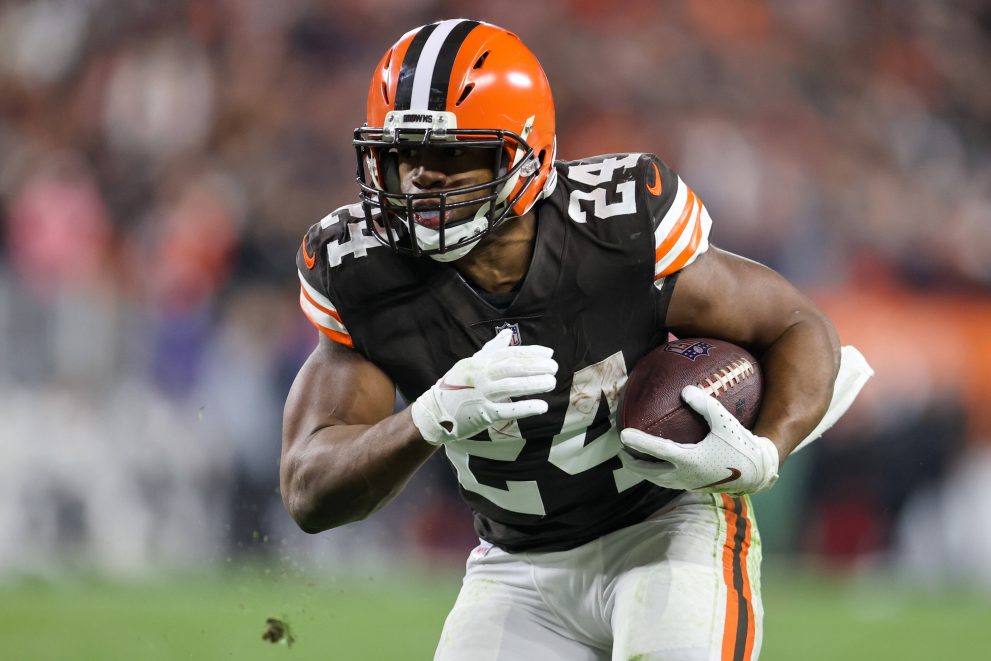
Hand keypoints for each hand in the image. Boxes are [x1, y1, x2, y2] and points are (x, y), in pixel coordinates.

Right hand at [411, 329, 557, 444]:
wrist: (434, 411)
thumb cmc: (456, 386)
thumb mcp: (471, 364)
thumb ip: (491, 350)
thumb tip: (507, 334)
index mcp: (480, 362)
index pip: (510, 354)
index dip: (531, 353)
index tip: (549, 353)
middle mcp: (481, 375)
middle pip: (513, 368)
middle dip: (536, 366)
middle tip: (554, 367)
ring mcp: (482, 394)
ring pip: (512, 386)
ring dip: (534, 384)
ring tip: (551, 382)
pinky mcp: (483, 414)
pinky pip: (508, 410)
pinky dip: (525, 408)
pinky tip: (541, 406)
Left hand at [619, 385, 779, 493]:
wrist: (756, 472)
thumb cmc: (741, 445)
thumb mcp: (725, 422)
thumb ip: (705, 405)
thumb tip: (684, 389)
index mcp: (691, 460)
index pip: (658, 450)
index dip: (639, 442)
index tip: (622, 434)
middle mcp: (685, 475)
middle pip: (649, 472)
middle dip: (632, 463)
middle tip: (620, 451)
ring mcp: (688, 483)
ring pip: (657, 480)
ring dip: (642, 471)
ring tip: (631, 460)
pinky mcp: (693, 486)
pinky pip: (667, 482)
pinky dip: (655, 475)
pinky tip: (655, 467)